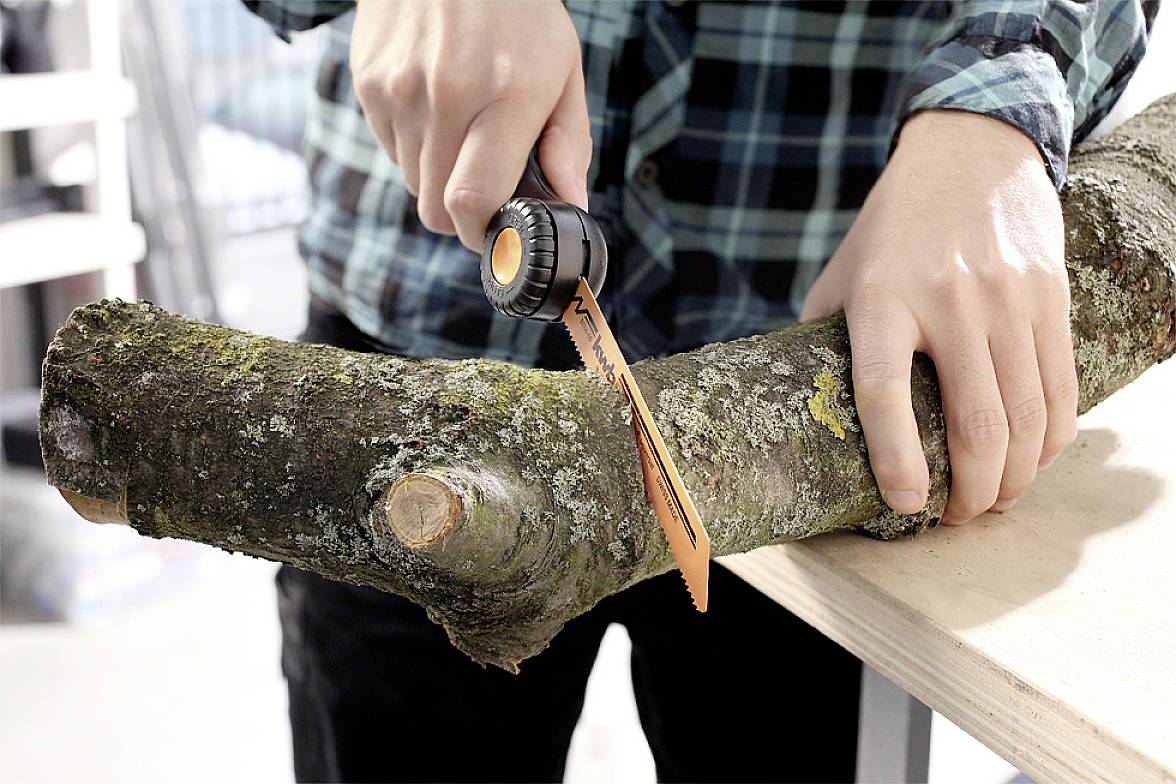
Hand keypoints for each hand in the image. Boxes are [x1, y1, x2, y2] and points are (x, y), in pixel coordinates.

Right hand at [350, 0, 589, 250]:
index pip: (472, 202)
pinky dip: (414, 146)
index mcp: (504, 95)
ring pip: (412, 183)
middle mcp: (445, 95)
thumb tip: (571, 205)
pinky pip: (389, 148)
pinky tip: (435, 107)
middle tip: (486, 189)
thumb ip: (569, 143)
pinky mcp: (368, 81)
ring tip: (462, 132)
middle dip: (462, 213)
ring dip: (438, 177)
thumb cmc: (518, 11)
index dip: (484, 232)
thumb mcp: (563, 68)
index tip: (499, 231)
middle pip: (435, 208)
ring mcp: (399, 89)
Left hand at [801, 110, 1077, 523]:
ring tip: (993, 502)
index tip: (904, 504)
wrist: (970, 154)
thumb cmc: (892, 228)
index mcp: (881, 297)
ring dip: (1014, 479)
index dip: (895, 459)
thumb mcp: (842, 274)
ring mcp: (1008, 298)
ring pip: (1027, 417)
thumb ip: (824, 338)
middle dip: (972, 493)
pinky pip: (1060, 387)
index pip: (884, 392)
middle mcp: (949, 299)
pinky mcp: (1051, 297)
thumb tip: (807, 410)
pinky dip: (1050, 439)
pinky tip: (1031, 460)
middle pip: (975, 423)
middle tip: (956, 518)